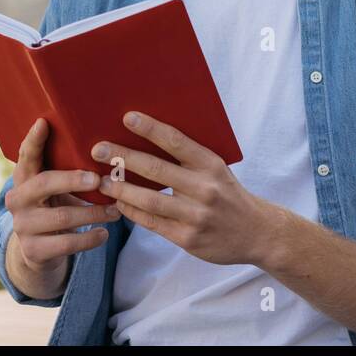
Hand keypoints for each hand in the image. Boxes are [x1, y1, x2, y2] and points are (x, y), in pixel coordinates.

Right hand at [6, 117, 119, 279]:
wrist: (37, 252)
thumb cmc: (55, 206)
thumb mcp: (55, 189)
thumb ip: (67, 171)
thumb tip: (108, 151)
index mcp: (23, 178)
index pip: (26, 155)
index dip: (34, 139)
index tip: (44, 122)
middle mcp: (17, 200)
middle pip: (45, 183)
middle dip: (73, 180)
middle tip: (98, 179)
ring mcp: (23, 226)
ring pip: (63, 216)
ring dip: (93, 213)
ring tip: (116, 211)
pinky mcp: (33, 251)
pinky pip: (67, 243)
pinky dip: (89, 239)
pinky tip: (104, 234)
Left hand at [92, 111, 277, 266]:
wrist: (257, 233)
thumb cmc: (228, 194)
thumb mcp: (217, 169)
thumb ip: (189, 158)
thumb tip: (147, 138)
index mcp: (211, 164)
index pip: (177, 142)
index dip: (151, 128)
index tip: (127, 117)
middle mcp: (204, 188)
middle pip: (157, 170)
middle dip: (123, 158)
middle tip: (98, 150)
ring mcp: (196, 215)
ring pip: (150, 200)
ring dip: (122, 189)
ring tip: (102, 181)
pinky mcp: (188, 238)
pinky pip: (152, 223)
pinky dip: (132, 212)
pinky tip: (119, 203)